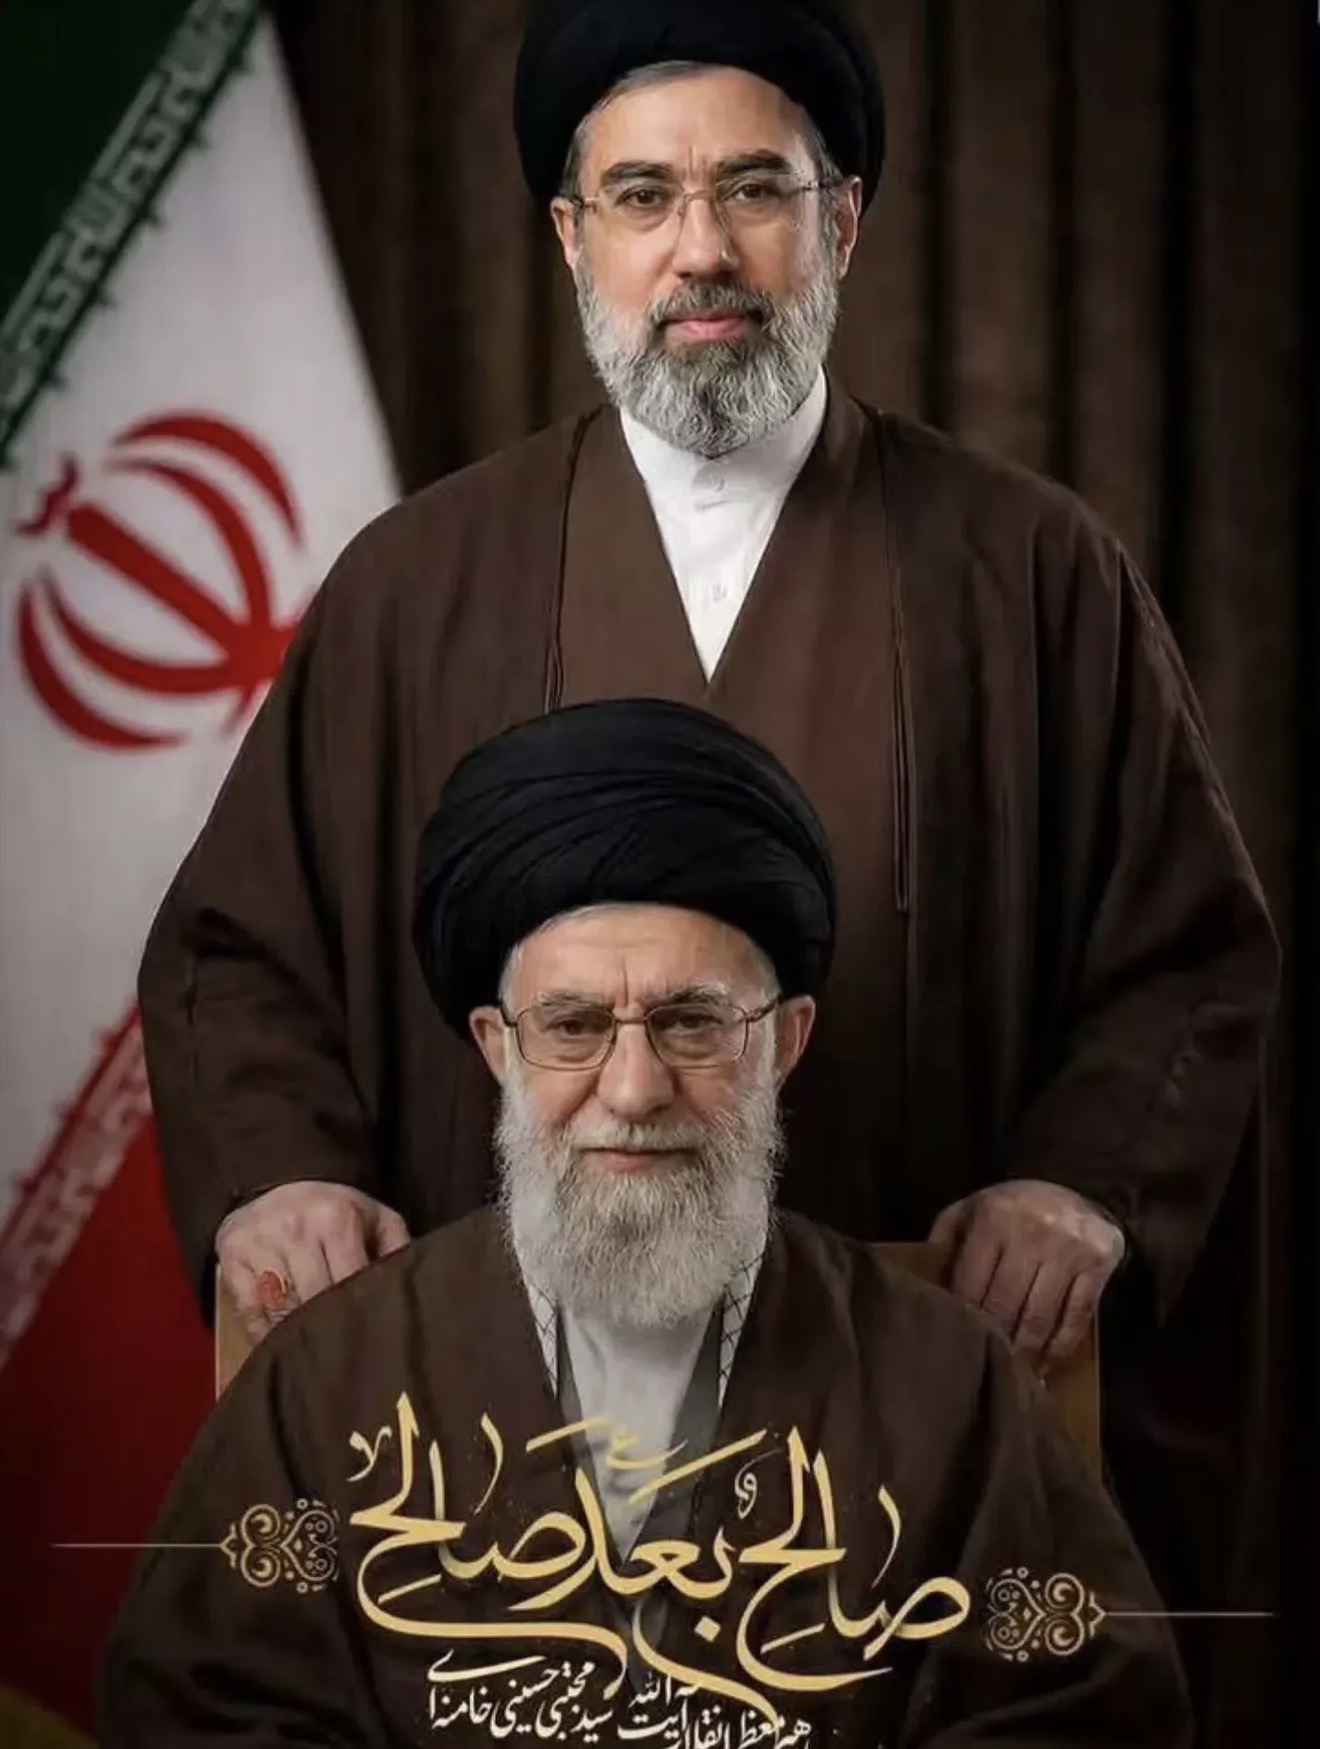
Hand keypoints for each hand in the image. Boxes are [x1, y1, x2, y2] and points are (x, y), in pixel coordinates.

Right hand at [216, 1181, 409, 1344]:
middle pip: (313, 1301)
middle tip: (342, 1359)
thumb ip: (397, 1252)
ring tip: (314, 1356)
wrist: (280, 1180)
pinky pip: (249, 1314)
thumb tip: (408, 1293)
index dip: (358, 1315)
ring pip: (280, 1310)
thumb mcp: (377, 1219)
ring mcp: (259, 1244)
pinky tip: (281, 1345)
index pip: (348, 1283)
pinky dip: (265, 1335)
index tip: (368, 1341)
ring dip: (296, 1337)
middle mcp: (295, 1230)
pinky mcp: (231, 1260)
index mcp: (337, 1220)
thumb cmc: (339, 1211)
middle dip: (329, 1330)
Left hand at [928, 1180, 1124, 1370]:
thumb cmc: (1014, 1206)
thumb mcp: (973, 1207)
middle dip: (995, 1341)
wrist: (1078, 1185)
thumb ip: (946, 1237)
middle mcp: (1031, 1233)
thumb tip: (925, 1281)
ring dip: (1026, 1353)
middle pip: (1006, 1304)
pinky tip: (1047, 1364)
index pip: (972, 1282)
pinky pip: (1077, 1317)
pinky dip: (1061, 1347)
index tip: (959, 1343)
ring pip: (1040, 1316)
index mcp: (993, 1218)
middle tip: (986, 1368)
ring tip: (1014, 1375)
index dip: (965, 1317)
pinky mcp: (1097, 1265)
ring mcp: (1067, 1250)